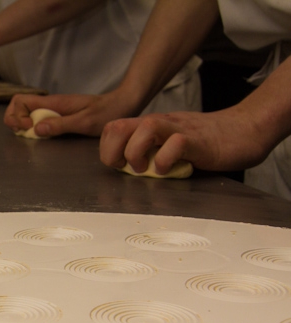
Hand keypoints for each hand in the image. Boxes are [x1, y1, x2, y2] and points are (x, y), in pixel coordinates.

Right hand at [4, 92, 134, 137]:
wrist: (122, 105)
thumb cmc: (106, 113)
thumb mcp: (84, 122)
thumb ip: (60, 125)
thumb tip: (36, 128)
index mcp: (53, 103)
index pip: (20, 100)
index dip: (16, 115)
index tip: (27, 128)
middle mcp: (50, 105)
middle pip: (18, 105)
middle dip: (14, 119)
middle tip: (24, 132)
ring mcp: (53, 110)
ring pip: (26, 113)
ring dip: (21, 124)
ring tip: (31, 136)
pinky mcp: (58, 116)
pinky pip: (37, 119)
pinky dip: (33, 127)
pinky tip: (42, 136)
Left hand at [100, 108, 273, 173]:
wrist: (244, 131)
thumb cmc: (205, 143)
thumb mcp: (167, 145)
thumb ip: (148, 151)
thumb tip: (125, 169)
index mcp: (149, 126)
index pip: (112, 128)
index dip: (107, 149)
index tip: (118, 165)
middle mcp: (159, 124)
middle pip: (118, 127)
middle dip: (113, 152)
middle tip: (127, 168)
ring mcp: (178, 129)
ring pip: (144, 128)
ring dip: (136, 153)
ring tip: (146, 168)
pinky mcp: (197, 140)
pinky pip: (175, 143)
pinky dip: (166, 160)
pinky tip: (170, 169)